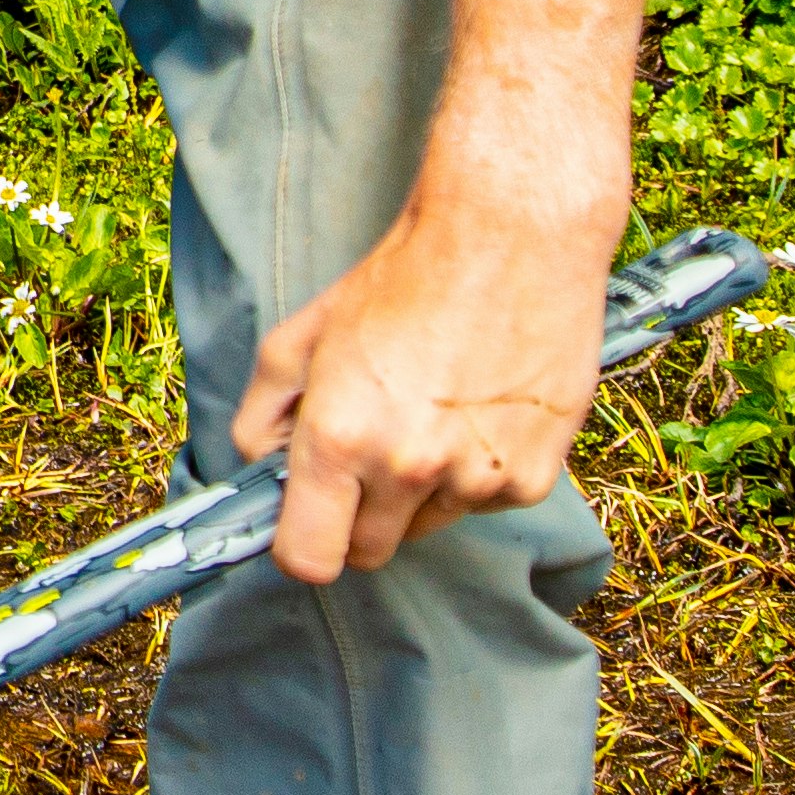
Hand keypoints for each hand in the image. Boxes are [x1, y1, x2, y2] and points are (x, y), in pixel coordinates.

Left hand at [238, 194, 631, 585]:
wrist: (511, 236)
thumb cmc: (404, 276)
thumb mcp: (302, 335)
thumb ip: (263, 415)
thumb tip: (261, 469)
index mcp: (341, 438)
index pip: (308, 558)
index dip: (302, 546)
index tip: (310, 523)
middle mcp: (408, 468)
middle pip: (369, 551)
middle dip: (360, 516)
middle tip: (373, 452)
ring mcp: (476, 478)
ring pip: (430, 524)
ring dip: (424, 490)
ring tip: (436, 411)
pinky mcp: (532, 478)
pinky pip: (487, 502)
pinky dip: (479, 471)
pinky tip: (481, 409)